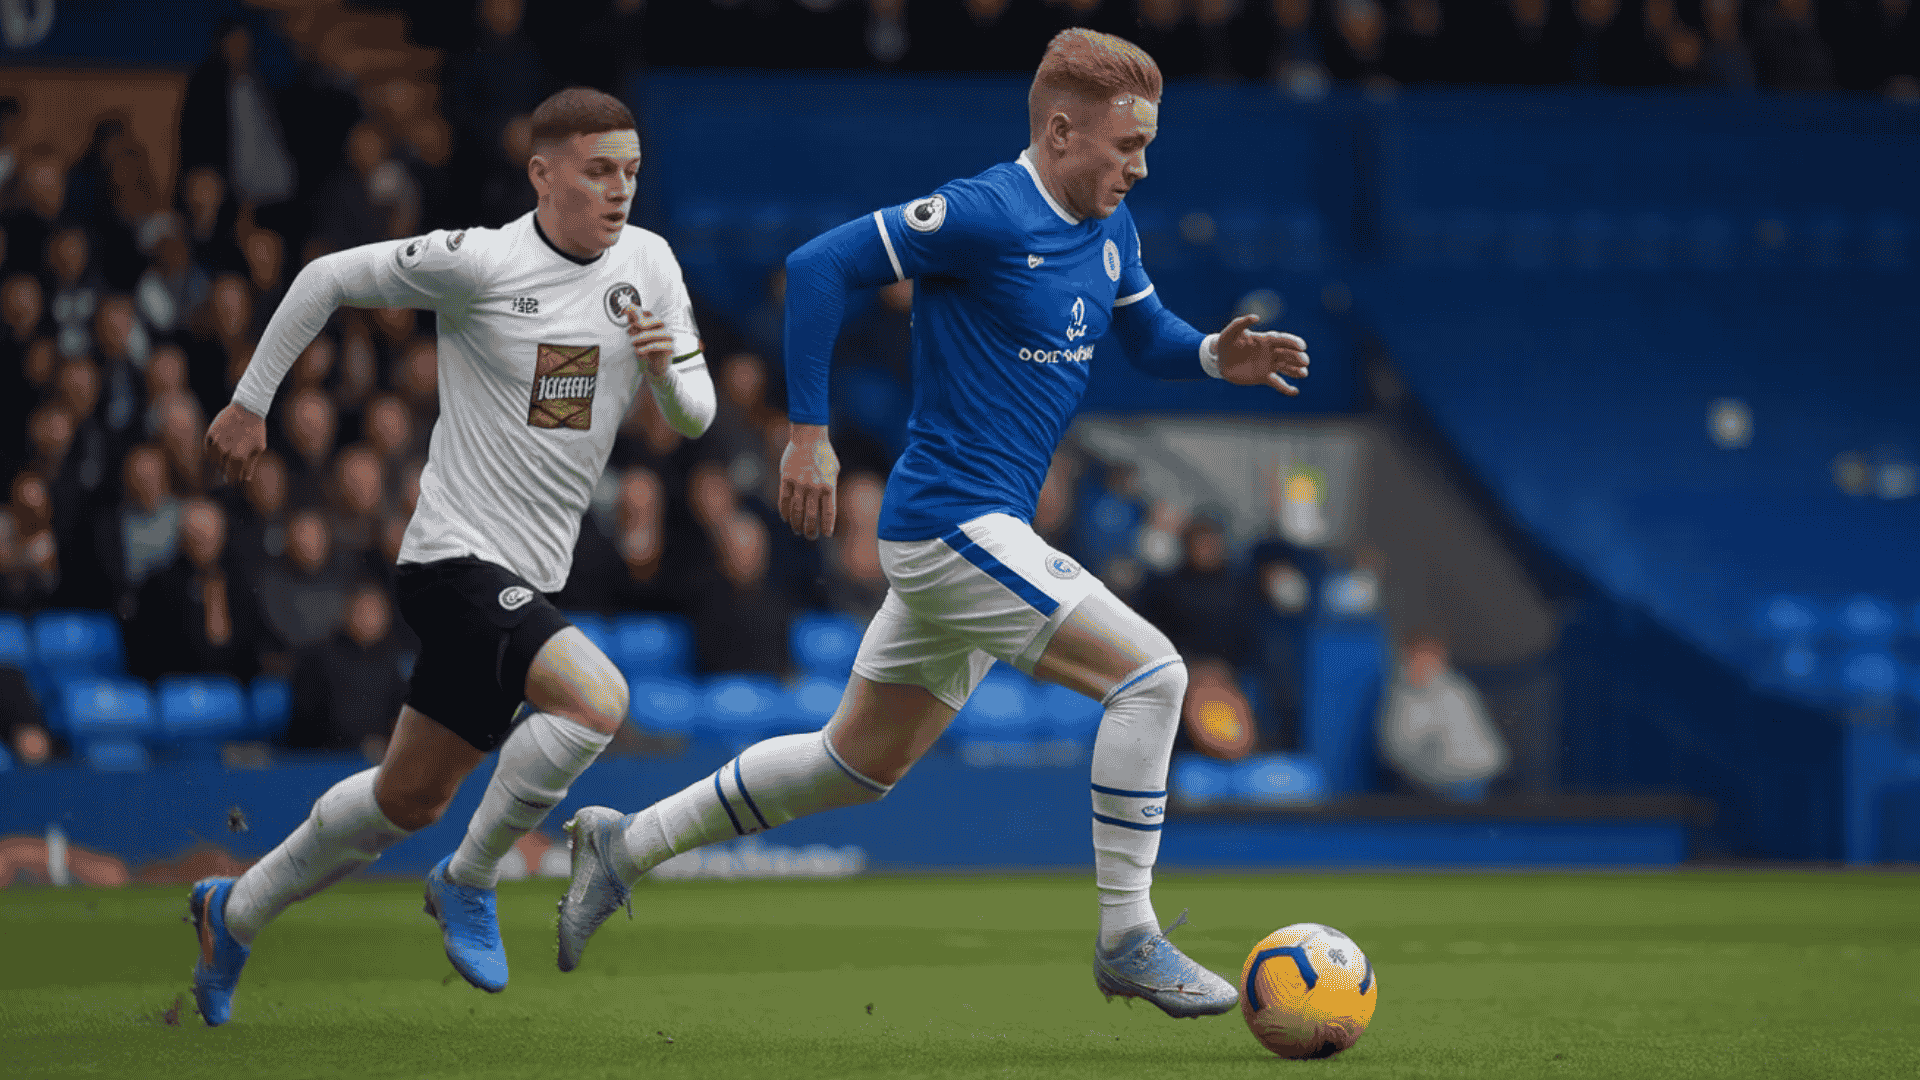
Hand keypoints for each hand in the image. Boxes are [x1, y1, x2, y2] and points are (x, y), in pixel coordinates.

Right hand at [205, 402, 267, 484]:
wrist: (248, 408)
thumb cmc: (256, 430)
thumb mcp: (258, 448)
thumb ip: (251, 465)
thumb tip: (245, 479)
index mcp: (239, 457)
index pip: (232, 477)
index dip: (233, 480)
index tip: (233, 481)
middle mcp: (225, 451)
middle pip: (222, 469)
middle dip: (227, 471)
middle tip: (230, 470)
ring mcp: (216, 443)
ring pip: (213, 460)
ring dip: (219, 463)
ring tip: (225, 460)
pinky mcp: (210, 434)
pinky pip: (208, 449)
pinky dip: (212, 453)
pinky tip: (218, 452)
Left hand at [625, 306, 674, 377]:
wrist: (654, 367)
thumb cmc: (645, 349)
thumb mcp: (636, 334)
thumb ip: (633, 321)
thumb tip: (626, 308)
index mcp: (656, 320)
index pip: (646, 312)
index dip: (634, 311)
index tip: (623, 312)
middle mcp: (665, 326)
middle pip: (651, 320)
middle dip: (639, 325)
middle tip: (630, 332)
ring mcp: (669, 336)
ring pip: (652, 334)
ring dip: (639, 338)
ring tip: (632, 344)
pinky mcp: (671, 347)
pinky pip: (656, 345)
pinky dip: (645, 348)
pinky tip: (638, 351)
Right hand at [779, 424, 839, 539]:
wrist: (809, 437)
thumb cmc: (824, 454)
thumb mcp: (834, 471)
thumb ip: (831, 488)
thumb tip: (827, 506)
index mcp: (829, 486)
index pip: (828, 513)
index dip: (827, 526)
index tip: (826, 534)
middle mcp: (814, 487)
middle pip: (812, 516)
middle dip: (811, 530)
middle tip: (811, 537)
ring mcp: (799, 483)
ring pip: (796, 511)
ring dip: (797, 524)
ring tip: (798, 531)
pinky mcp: (786, 479)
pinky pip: (784, 500)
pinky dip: (784, 512)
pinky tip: (786, 519)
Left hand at [1213, 314, 1309, 395]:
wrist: (1219, 360)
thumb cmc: (1225, 343)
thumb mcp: (1230, 332)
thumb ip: (1241, 323)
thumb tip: (1256, 317)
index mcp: (1265, 339)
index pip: (1282, 340)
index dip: (1293, 342)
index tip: (1302, 346)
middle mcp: (1270, 352)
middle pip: (1288, 354)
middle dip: (1297, 357)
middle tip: (1305, 361)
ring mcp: (1268, 365)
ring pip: (1286, 367)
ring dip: (1296, 371)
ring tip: (1304, 374)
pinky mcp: (1263, 377)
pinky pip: (1277, 382)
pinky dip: (1285, 388)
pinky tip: (1295, 392)